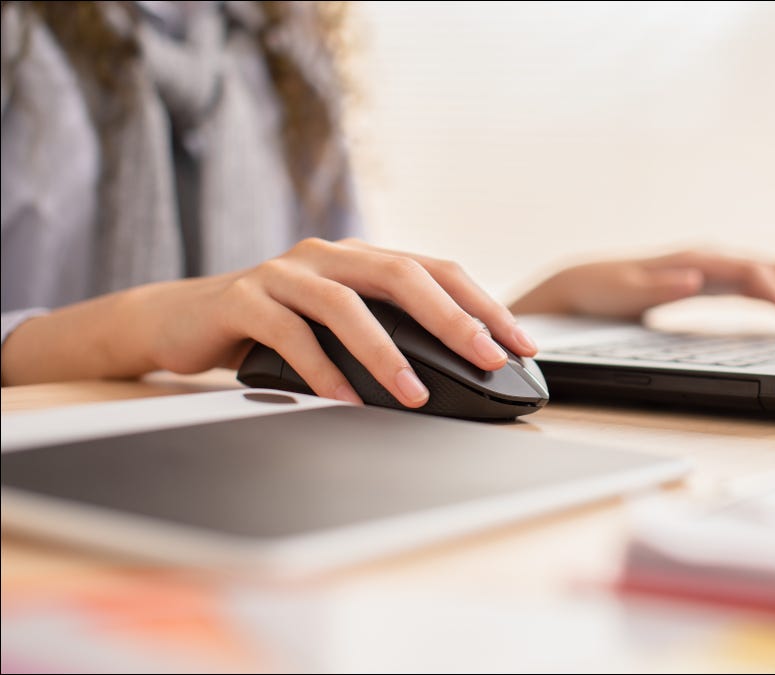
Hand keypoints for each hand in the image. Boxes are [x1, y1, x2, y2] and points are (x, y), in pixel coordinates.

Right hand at [0, 238, 537, 407]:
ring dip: (386, 353)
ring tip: (415, 395)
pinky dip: (321, 369)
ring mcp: (284, 272)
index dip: (484, 305)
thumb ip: (388, 334)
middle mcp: (330, 256)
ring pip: (346, 304)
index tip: (520, 344)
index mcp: (362, 259)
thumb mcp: (339, 327)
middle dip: (453, 319)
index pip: (439, 271)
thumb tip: (459, 374)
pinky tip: (343, 401)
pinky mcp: (243, 297)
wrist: (179, 320)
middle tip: (486, 358)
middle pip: (403, 275)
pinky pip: (290, 332)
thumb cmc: (273, 328)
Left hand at [510, 249, 774, 332]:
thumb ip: (660, 284)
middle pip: (773, 272)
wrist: (582, 284)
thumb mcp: (626, 290)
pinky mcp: (710, 282)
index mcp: (696, 260)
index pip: (754, 274)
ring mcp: (712, 269)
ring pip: (769, 278)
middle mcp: (710, 259)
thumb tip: (694, 278)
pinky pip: (756, 288)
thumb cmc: (604, 288)